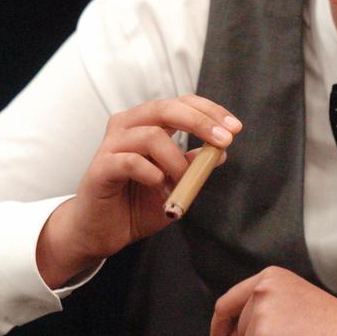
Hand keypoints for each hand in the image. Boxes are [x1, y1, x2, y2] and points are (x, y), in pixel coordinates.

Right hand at [36, 95, 240, 287]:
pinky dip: (152, 175)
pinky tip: (159, 188)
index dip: (210, 111)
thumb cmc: (137, 204)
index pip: (181, 103)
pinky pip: (131, 162)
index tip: (235, 128)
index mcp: (147, 123)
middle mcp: (127, 126)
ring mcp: (111, 145)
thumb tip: (220, 152)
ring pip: (152, 136)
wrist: (101, 232)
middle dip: (201, 122)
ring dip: (176, 161)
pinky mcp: (101, 167)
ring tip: (180, 183)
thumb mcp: (176, 185)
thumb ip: (194, 166)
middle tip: (224, 140)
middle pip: (167, 108)